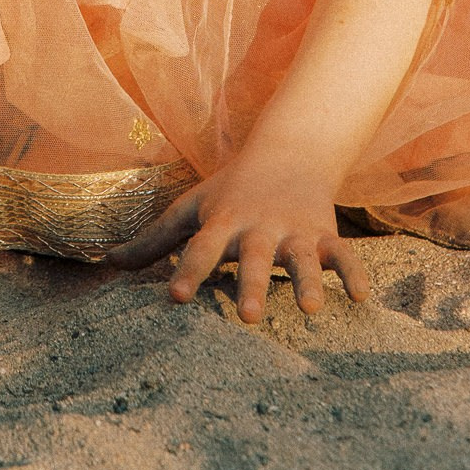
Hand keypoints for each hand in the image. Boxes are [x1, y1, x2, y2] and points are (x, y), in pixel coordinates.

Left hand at [107, 145, 370, 324]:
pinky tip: (362, 298)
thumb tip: (107, 260)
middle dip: (252, 285)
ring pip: (302, 258)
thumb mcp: (191, 208)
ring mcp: (296, 231)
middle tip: (247, 318)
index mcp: (224, 222)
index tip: (174, 298)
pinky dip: (354, 273)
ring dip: (307, 281)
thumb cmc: (230, 190)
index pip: (201, 248)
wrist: (289, 152)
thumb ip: (154, 239)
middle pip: (255, 258)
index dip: (187, 271)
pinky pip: (344, 254)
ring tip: (310, 309)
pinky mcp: (325, 235)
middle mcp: (260, 227)